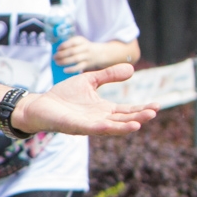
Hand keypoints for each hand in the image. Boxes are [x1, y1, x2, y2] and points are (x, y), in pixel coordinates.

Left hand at [11, 63, 156, 136]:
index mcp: (104, 110)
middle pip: (123, 120)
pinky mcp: (75, 127)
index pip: (127, 111)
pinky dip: (102, 128)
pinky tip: (111, 125)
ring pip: (110, 127)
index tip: (157, 105)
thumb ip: (108, 75)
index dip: (142, 109)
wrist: (39, 104)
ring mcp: (88, 125)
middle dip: (138, 117)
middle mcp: (99, 119)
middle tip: (153, 113)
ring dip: (124, 126)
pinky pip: (91, 128)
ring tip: (140, 123)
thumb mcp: (89, 81)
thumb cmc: (63, 95)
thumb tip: (131, 68)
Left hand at [52, 35, 95, 73]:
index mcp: (81, 41)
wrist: (100, 53)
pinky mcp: (87, 64)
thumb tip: (56, 52)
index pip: (73, 42)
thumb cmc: (83, 48)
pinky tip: (64, 70)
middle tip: (54, 57)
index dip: (64, 45)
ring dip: (64, 61)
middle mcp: (85, 47)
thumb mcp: (79, 42)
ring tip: (57, 63)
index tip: (57, 49)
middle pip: (72, 51)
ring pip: (75, 59)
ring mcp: (87, 56)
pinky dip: (71, 69)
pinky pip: (79, 67)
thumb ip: (69, 45)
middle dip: (61, 54)